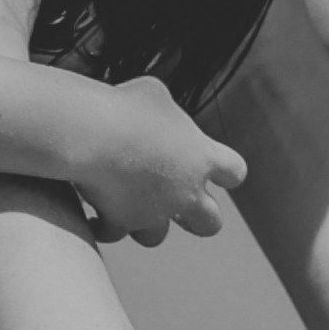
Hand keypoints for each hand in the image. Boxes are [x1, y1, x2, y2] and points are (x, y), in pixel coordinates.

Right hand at [63, 82, 252, 249]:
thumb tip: (154, 111)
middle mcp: (185, 192)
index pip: (234, 171)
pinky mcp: (120, 221)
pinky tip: (94, 217)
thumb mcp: (153, 93)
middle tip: (180, 203)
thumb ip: (163, 110)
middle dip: (199, 217)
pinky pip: (113, 233)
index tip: (215, 169)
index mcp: (201, 157)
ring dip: (146, 224)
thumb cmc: (126, 107)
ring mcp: (153, 212)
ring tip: (130, 208)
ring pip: (157, 236)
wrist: (94, 134)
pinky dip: (103, 226)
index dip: (226, 172)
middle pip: (210, 223)